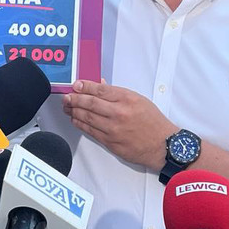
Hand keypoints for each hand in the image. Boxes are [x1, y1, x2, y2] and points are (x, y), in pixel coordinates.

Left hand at [63, 79, 177, 169]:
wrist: (161, 144)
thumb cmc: (153, 122)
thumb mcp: (139, 100)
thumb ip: (118, 94)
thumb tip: (101, 87)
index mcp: (128, 99)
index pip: (101, 90)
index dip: (85, 86)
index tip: (77, 85)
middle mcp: (119, 113)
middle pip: (90, 103)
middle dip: (75, 98)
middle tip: (68, 96)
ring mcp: (113, 129)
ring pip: (87, 117)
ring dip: (74, 111)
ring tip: (68, 107)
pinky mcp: (110, 142)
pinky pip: (90, 131)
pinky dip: (80, 124)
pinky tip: (75, 119)